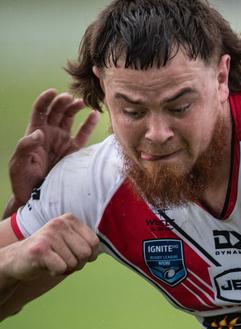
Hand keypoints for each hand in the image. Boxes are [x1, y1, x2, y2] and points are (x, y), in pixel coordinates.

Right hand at [1, 213, 99, 281]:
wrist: (16, 260)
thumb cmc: (50, 253)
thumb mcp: (69, 242)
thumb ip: (87, 243)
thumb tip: (106, 250)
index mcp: (70, 220)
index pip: (95, 242)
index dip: (89, 255)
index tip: (74, 255)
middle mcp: (60, 223)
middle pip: (86, 253)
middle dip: (78, 263)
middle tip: (62, 261)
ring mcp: (49, 235)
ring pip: (74, 262)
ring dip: (66, 269)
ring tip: (52, 262)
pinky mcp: (39, 249)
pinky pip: (62, 268)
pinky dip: (56, 272)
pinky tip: (46, 266)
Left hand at [9, 89, 98, 204]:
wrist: (36, 197)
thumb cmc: (22, 180)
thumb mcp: (18, 164)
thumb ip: (26, 146)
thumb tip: (40, 132)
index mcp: (34, 133)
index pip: (40, 111)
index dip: (45, 100)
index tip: (53, 92)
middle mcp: (49, 134)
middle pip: (56, 111)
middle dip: (63, 102)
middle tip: (71, 99)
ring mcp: (62, 141)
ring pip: (69, 119)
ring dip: (75, 108)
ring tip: (82, 103)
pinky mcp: (74, 151)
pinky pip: (83, 134)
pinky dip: (89, 124)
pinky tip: (94, 115)